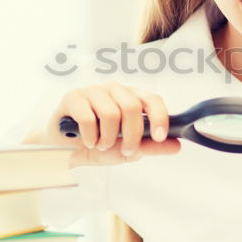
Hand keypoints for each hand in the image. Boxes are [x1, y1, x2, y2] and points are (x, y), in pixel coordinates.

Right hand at [22, 83, 180, 166]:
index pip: (152, 99)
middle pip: (132, 107)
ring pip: (111, 113)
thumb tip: (177, 146)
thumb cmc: (97, 145)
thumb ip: (150, 147)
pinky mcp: (73, 97)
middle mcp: (114, 90)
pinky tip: (87, 141)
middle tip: (124, 150)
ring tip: (101, 145)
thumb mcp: (127, 150)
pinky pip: (88, 117)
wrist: (64, 152)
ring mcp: (93, 91)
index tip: (159, 136)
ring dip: (107, 138)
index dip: (159, 116)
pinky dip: (90, 136)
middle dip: (131, 135)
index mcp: (131, 98)